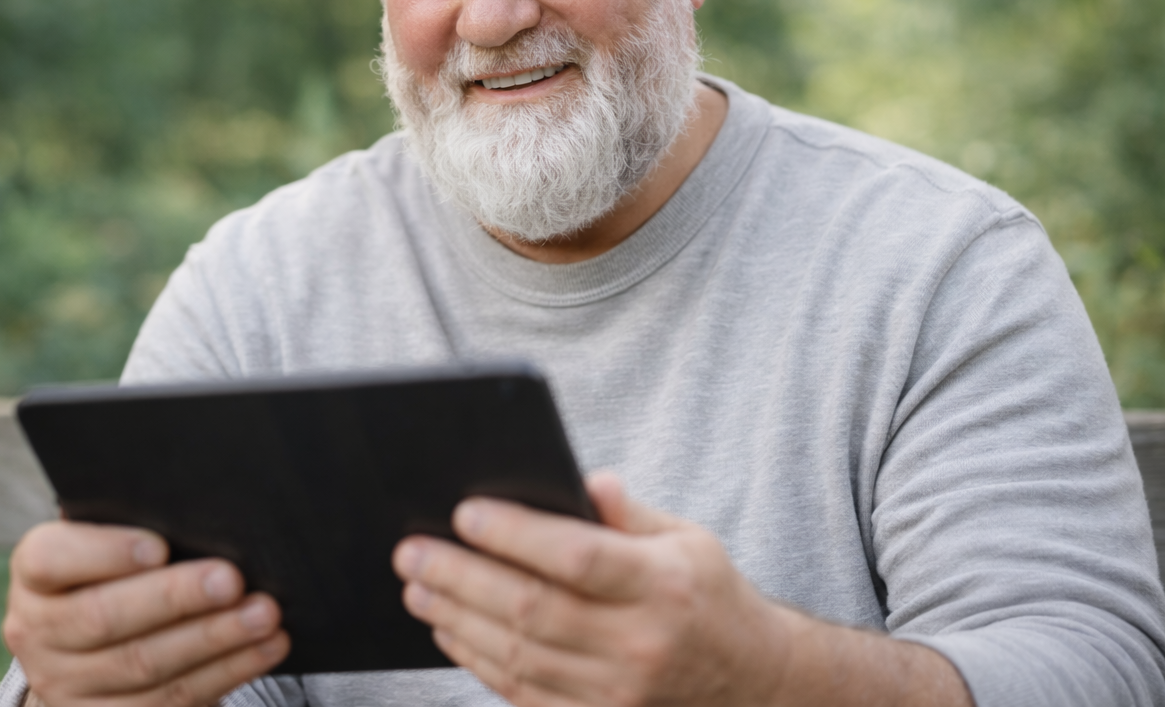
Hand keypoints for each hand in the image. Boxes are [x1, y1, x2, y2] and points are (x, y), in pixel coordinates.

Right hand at [3, 521, 288, 706]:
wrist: (89, 654)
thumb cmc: (117, 573)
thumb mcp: (109, 544)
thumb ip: (133, 523)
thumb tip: (192, 506)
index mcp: (35, 576)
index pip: (51, 560)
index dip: (105, 553)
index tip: (160, 546)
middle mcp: (37, 632)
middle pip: (104, 618)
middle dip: (175, 597)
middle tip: (231, 579)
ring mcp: (65, 686)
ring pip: (144, 665)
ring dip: (213, 639)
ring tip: (264, 614)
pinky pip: (170, 702)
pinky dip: (226, 672)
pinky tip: (263, 648)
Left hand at [392, 473, 971, 706]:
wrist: (752, 682)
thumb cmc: (707, 594)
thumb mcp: (685, 537)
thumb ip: (626, 511)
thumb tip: (582, 478)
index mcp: (663, 585)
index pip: (577, 557)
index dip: (515, 535)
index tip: (464, 512)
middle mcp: (640, 644)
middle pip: (533, 611)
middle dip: (462, 578)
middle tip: (412, 552)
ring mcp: (618, 693)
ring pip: (519, 657)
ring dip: (458, 620)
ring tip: (418, 588)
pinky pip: (524, 694)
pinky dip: (479, 662)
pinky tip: (450, 630)